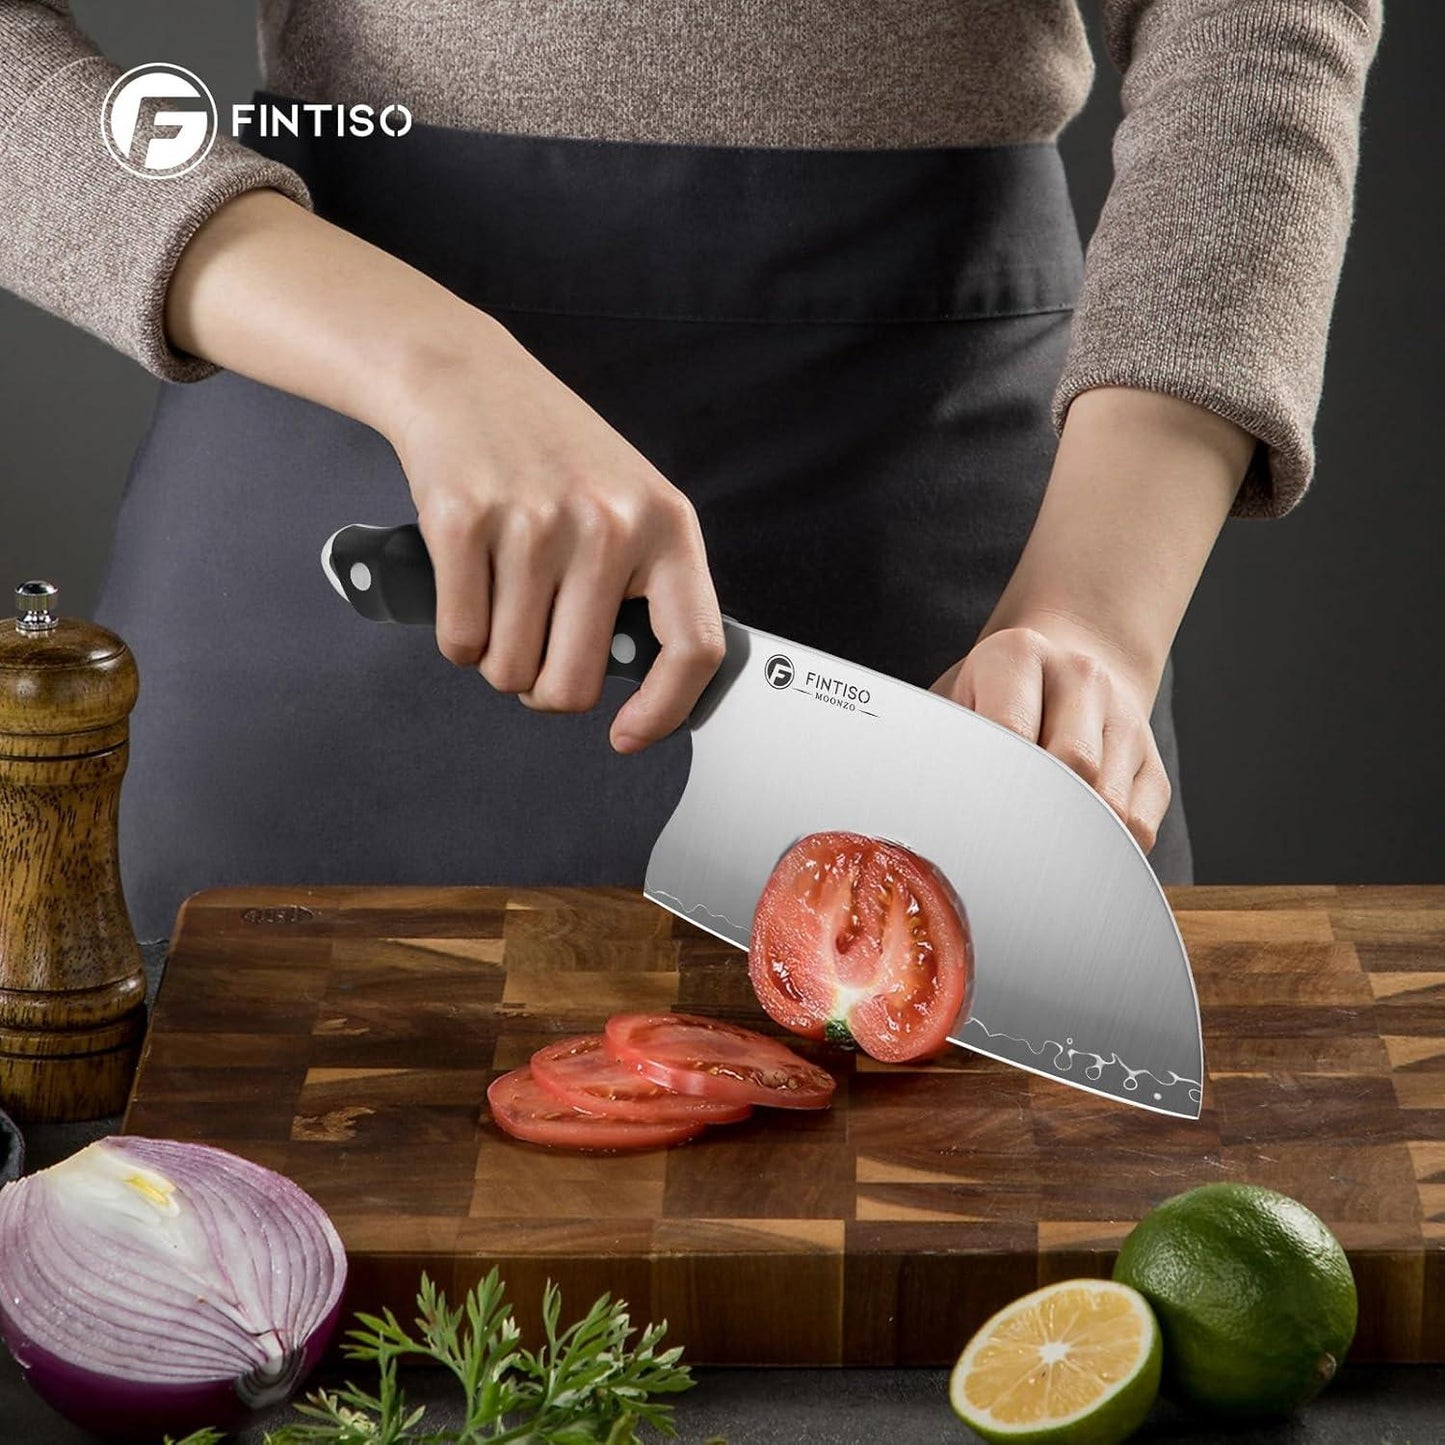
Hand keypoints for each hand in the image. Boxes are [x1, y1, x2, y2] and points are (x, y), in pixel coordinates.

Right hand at [163, 190, 724, 753]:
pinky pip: (459, 640)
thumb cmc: (549, 451)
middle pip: (574, 685)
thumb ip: (645, 582)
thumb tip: (647, 682)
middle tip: (537, 648)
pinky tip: (469, 587)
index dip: (665, 711)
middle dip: (544, 687)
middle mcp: (608, 524)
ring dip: (497, 656)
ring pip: (509, 670)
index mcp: (666, 524)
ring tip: (503, 598)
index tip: (628, 735)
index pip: (695, 646)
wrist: (464, 377)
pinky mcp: (463, 524)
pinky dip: (457, 635)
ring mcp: (535, 524)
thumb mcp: (629, 502)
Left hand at [931, 612, 1169, 851]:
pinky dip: (1106, 848)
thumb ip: (937, 743)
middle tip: (1001, 840)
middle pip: (1072, 764)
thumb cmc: (992, 696)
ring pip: (1108, 803)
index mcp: (1019, 654)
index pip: (1011, 729)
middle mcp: (1081, 676)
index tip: (971, 815)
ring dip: (1071, 833)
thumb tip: (918, 804)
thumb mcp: (954, 700)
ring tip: (1034, 841)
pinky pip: (1139, 826)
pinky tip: (1073, 842)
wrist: (1066, 662)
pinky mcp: (1153, 762)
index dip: (990, 782)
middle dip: (1034, 809)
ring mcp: (1125, 717)